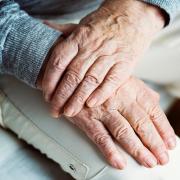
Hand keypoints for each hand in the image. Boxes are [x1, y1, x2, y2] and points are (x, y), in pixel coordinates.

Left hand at [41, 0, 165, 117]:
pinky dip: (101, 93)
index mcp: (79, 38)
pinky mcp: (125, 64)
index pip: (59, 62)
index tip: (46, 95)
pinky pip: (112, 81)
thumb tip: (44, 26)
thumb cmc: (104, 24)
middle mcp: (92, 48)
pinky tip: (91, 104)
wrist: (132, 17)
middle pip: (73, 75)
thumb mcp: (82, 24)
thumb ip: (64, 30)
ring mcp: (109, 56)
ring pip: (90, 81)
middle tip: (55, 110)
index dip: (50, 81)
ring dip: (78, 99)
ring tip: (69, 112)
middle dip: (62, 96)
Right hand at [69, 77, 175, 168]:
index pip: (152, 110)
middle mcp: (118, 97)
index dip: (163, 128)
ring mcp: (102, 108)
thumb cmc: (101, 81)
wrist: (74, 80)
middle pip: (141, 123)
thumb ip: (140, 90)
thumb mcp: (123, 78)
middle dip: (154, 142)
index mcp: (130, 87)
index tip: (169, 142)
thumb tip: (155, 101)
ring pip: (123, 131)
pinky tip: (119, 162)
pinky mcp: (86, 118)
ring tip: (148, 161)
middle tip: (162, 158)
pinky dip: (110, 151)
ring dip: (137, 149)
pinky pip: (100, 136)